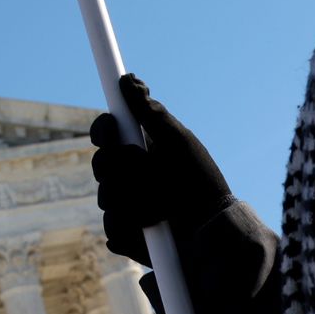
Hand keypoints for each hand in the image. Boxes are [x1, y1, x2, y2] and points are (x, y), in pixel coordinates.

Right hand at [89, 73, 232, 265]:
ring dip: (134, 200)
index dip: (104, 131)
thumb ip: (151, 113)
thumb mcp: (178, 142)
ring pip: (106, 197)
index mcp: (138, 150)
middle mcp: (128, 176)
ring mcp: (125, 206)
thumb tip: (128, 78)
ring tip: (162, 206)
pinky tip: (153, 227)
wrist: (213, 230)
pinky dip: (132, 228)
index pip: (106, 134)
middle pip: (101, 165)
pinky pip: (112, 229)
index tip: (113, 131)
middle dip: (123, 169)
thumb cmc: (200, 181)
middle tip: (147, 172)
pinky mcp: (126, 235)